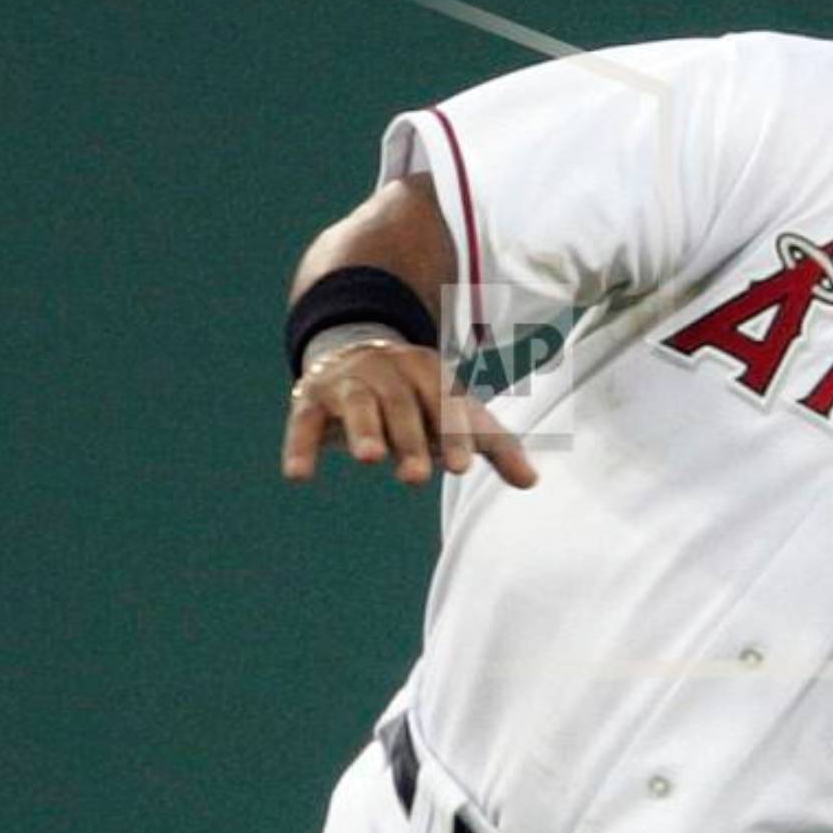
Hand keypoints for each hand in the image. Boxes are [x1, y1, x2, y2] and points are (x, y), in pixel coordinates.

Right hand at [280, 342, 537, 488]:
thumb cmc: (419, 396)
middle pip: (401, 405)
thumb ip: (491, 444)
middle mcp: (389, 371)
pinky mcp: (311, 399)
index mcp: (430, 372)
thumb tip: (533, 482)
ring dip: (363, 430)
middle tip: (416, 478)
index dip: (454, 433)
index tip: (461, 468)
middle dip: (409, 439)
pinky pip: (304, 421)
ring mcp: (349, 382)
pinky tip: (299, 475)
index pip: (445, 403)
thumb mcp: (455, 412)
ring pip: (357, 403)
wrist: (357, 350)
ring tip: (368, 459)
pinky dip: (301, 445)